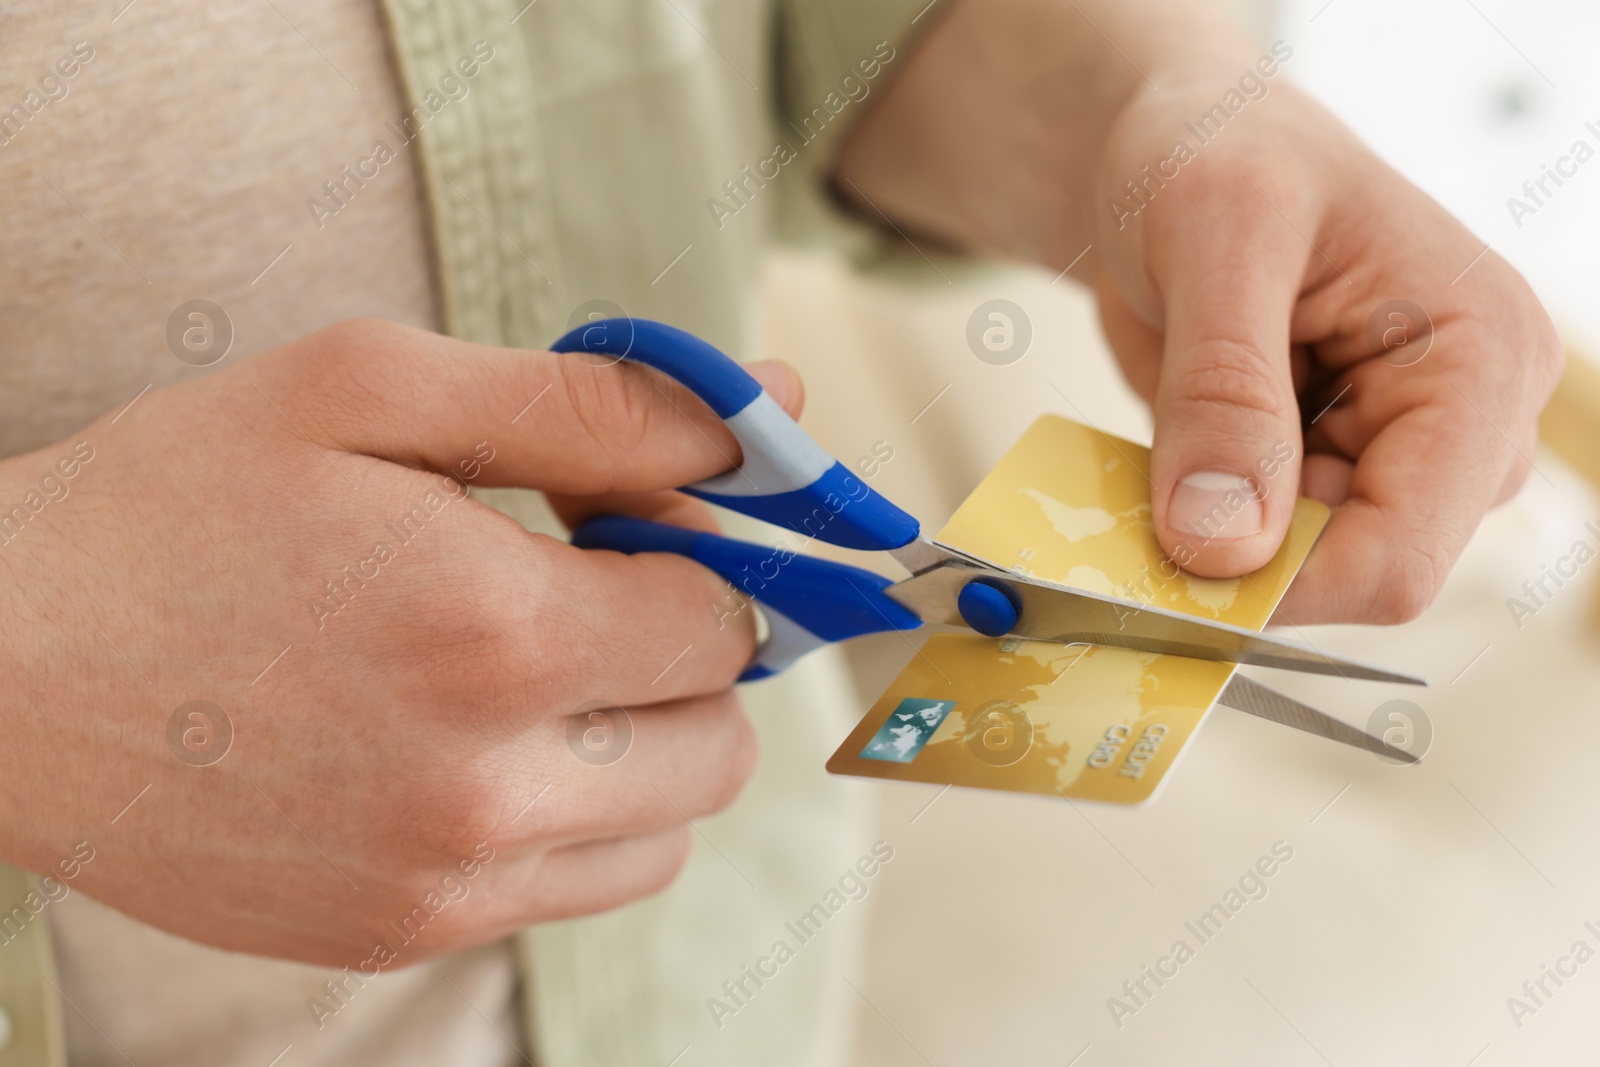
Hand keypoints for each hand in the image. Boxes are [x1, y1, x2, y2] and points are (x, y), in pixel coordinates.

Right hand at [0, 318, 798, 966]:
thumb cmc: (177, 503)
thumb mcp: (373, 390)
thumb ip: (591, 404)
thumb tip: (770, 408)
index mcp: (494, 637)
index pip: (725, 620)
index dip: (697, 556)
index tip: (628, 522)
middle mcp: (487, 790)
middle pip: (719, 740)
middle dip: (684, 653)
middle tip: (587, 590)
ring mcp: (441, 884)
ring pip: (666, 829)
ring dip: (645, 741)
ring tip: (535, 669)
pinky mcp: (394, 934)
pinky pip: (575, 888)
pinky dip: (580, 817)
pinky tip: (485, 745)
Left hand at [835, 0, 1562, 623]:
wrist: (1177, 141)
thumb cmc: (1215, 148)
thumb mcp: (1215, 242)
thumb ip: (1223, 393)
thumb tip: (1223, 544)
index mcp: (1479, 360)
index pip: (1400, 551)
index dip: (1280, 584)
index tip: (1166, 565)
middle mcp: (1463, 423)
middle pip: (1353, 574)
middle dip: (1242, 554)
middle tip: (1148, 479)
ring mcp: (1399, 453)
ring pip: (1300, 571)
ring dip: (1212, 533)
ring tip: (1170, 423)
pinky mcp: (1332, 467)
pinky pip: (1262, 545)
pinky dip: (1197, 519)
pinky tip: (1176, 442)